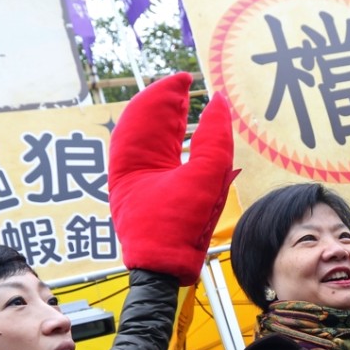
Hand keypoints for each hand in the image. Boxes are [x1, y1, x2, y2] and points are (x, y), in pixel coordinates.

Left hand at [109, 73, 240, 284]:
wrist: (161, 270)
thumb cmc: (177, 227)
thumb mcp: (204, 180)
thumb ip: (215, 140)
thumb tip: (219, 105)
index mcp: (134, 158)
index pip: (148, 112)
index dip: (166, 92)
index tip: (185, 79)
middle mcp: (131, 168)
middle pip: (144, 124)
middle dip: (164, 105)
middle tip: (184, 89)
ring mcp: (138, 183)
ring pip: (149, 143)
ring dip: (166, 125)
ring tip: (183, 110)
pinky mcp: (149, 198)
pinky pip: (157, 163)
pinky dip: (170, 148)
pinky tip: (183, 146)